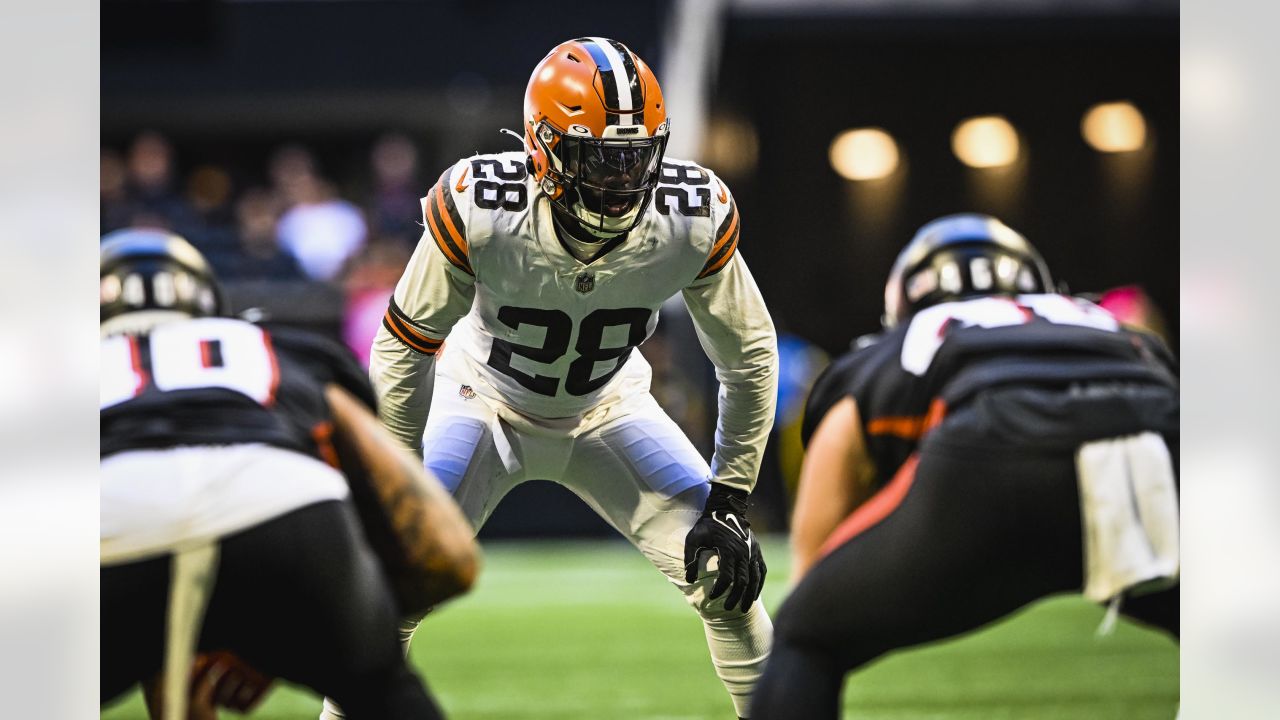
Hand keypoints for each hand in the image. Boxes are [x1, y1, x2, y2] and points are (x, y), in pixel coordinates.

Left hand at [683, 483, 766, 611]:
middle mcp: (743, 552)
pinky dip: (759, 584)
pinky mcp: (757, 551)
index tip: (712, 596)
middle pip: (742, 581)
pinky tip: (754, 595)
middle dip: (735, 597)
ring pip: (755, 579)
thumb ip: (690, 558)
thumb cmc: (708, 524)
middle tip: (728, 609)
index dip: (720, 589)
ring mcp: (752, 551)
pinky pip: (761, 571)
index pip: (726, 576)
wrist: (726, 508)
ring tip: (743, 609)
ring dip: (749, 595)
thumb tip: (690, 579)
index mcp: (728, 549)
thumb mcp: (694, 538)